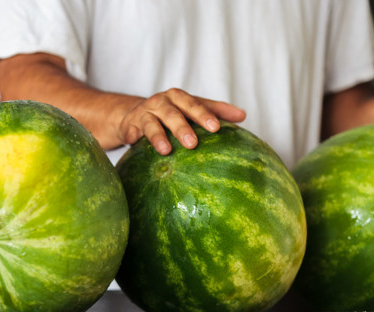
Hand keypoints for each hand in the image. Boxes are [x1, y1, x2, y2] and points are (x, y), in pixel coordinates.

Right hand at [117, 88, 245, 154]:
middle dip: (183, 126)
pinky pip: (132, 133)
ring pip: (152, 124)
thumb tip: (243, 116)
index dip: (205, 115)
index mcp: (179, 97)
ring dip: (158, 136)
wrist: (132, 115)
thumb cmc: (169, 113)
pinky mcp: (130, 126)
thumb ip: (215, 111)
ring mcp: (145, 113)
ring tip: (166, 150)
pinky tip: (134, 145)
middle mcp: (162, 102)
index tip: (217, 128)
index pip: (195, 105)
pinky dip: (133, 138)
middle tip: (193, 143)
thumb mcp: (190, 109)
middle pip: (174, 112)